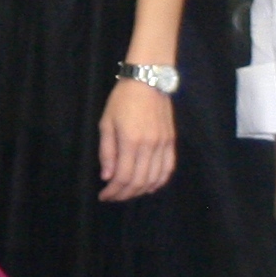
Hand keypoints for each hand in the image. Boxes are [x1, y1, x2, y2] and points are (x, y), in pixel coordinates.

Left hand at [96, 78, 176, 201]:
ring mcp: (163, 144)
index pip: (123, 177)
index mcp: (131, 141)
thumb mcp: (106, 123)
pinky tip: (149, 186)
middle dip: (124, 194)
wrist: (148, 80)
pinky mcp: (171, 141)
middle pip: (139, 182)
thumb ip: (107, 152)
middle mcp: (149, 146)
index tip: (104, 196)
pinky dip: (159, 182)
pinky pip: (168, 168)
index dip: (113, 191)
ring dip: (140, 191)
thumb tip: (107, 177)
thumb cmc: (122, 99)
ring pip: (155, 179)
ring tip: (127, 193)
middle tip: (113, 196)